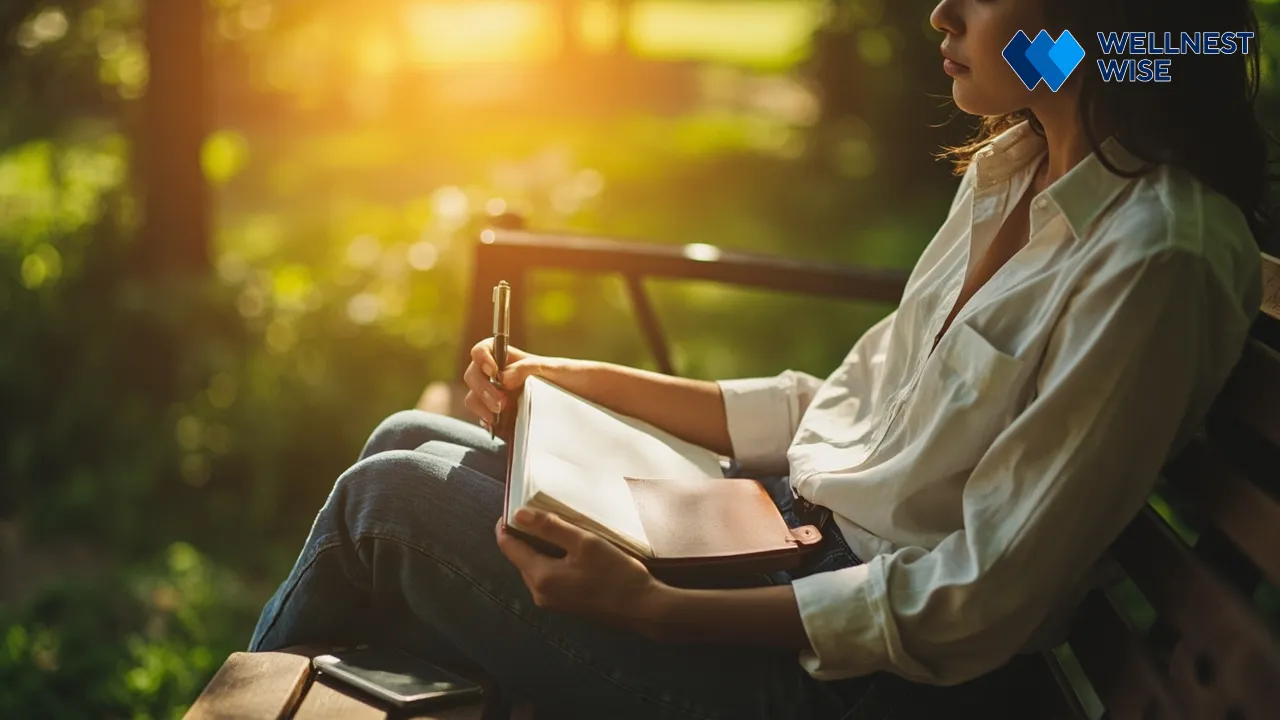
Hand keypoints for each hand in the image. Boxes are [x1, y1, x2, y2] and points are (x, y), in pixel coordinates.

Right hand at [462, 340, 562, 427]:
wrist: (585, 398)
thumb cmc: (569, 376)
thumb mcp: (552, 368)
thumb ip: (526, 368)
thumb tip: (502, 378)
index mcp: (509, 358)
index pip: (483, 351)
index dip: (481, 357)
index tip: (492, 371)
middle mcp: (499, 376)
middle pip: (473, 376)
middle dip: (482, 388)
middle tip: (501, 402)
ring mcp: (498, 397)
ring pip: (474, 398)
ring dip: (481, 406)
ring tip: (499, 415)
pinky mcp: (501, 417)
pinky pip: (484, 418)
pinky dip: (486, 421)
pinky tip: (498, 425)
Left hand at [495, 509, 667, 634]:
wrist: (644, 609)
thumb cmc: (617, 575)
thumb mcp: (585, 543)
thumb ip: (550, 527)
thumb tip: (519, 514)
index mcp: (540, 577)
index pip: (507, 546)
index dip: (507, 523)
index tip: (517, 505)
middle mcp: (540, 593)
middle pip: (520, 556)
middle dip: (527, 534)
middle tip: (546, 513)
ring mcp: (552, 601)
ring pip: (535, 566)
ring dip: (542, 547)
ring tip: (564, 530)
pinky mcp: (564, 603)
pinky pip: (548, 576)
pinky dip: (554, 560)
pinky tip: (574, 551)